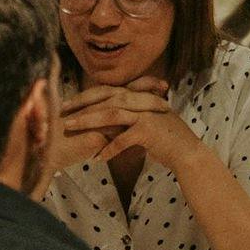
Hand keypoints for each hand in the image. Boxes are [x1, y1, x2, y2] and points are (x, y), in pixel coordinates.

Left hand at [57, 79, 191, 169]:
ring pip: (111, 113)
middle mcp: (141, 101)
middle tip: (61, 111)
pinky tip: (96, 158)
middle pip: (105, 98)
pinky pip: (123, 139)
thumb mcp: (144, 125)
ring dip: (88, 120)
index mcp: (139, 97)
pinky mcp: (148, 130)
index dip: (86, 95)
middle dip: (81, 104)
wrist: (188, 154)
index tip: (68, 103)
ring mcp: (145, 114)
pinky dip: (109, 149)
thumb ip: (126, 120)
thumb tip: (105, 125)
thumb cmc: (165, 142)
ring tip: (70, 127)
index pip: (107, 91)